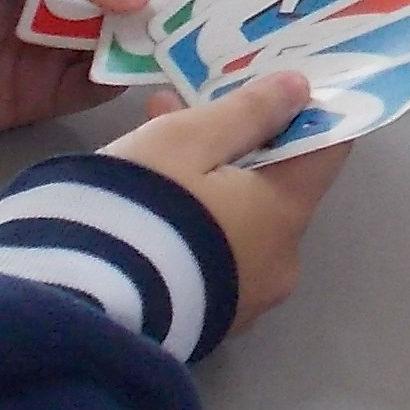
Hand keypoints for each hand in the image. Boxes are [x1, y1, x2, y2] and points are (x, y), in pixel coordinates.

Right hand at [104, 69, 349, 322]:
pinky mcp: (206, 321)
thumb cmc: (144, 204)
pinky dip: (193, 223)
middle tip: (186, 109)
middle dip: (236, 145)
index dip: (308, 115)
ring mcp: (244, 300)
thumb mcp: (187, 140)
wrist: (82, 298)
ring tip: (148, 140)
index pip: (327, 153)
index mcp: (285, 215)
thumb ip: (246, 112)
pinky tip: (147, 199)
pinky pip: (211, 256)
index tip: (276, 90)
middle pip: (275, 190)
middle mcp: (279, 264)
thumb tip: (299, 89)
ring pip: (238, 222)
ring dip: (206, 182)